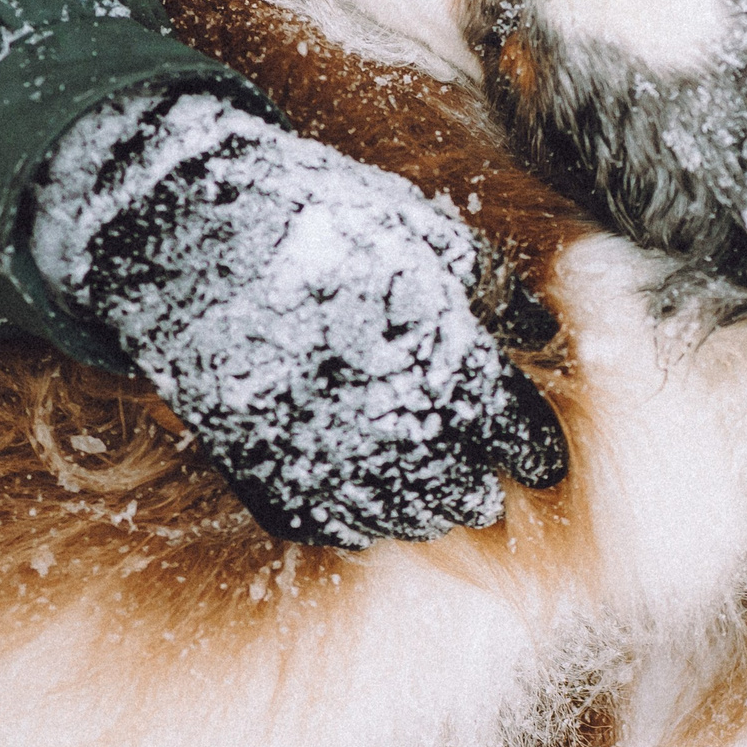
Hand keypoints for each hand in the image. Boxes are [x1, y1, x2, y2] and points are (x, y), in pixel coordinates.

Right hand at [26, 93, 568, 546]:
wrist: (200, 237)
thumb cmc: (328, 221)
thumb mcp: (427, 232)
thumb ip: (496, 289)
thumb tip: (545, 332)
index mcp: (446, 360)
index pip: (516, 436)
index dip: (535, 452)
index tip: (542, 460)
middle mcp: (394, 421)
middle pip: (464, 493)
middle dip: (480, 490)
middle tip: (487, 486)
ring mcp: (327, 454)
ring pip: (400, 520)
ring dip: (425, 511)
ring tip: (435, 498)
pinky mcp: (265, 472)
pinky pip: (328, 525)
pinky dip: (354, 519)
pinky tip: (365, 498)